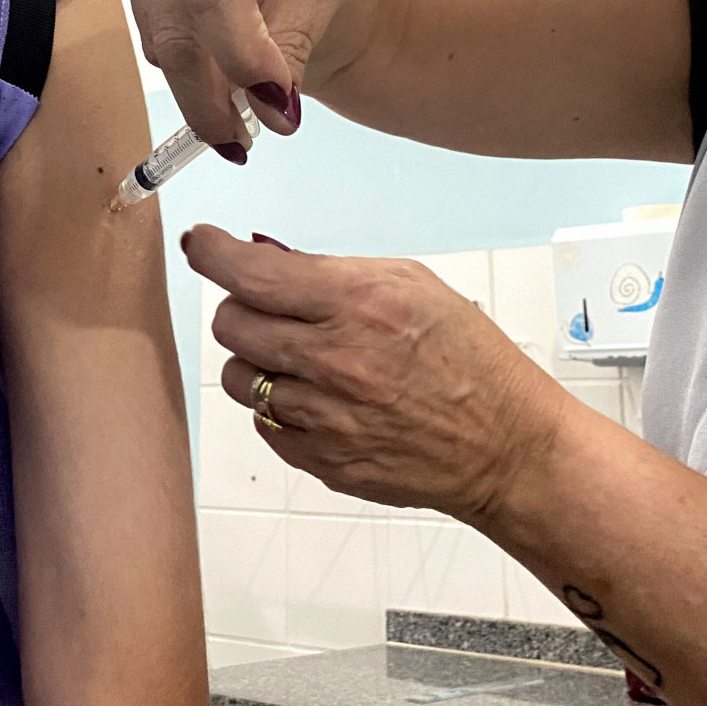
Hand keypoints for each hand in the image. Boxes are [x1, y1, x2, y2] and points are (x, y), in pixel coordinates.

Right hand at [118, 0, 373, 144]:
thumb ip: (297, 36)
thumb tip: (271, 110)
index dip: (241, 54)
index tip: (278, 105)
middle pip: (177, 20)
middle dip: (211, 94)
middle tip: (245, 142)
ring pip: (159, 36)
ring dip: (200, 91)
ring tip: (243, 119)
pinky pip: (152, 32)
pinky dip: (188, 67)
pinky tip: (222, 79)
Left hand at [183, 224, 570, 522]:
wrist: (506, 445)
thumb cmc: (468, 359)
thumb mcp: (413, 284)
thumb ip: (334, 270)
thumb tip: (266, 256)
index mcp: (358, 303)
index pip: (250, 273)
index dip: (211, 253)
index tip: (200, 244)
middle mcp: (333, 360)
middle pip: (232, 324)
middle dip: (243, 308)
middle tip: (273, 309)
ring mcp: (324, 417)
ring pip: (239, 377)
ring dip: (259, 361)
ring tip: (304, 359)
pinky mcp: (322, 461)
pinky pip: (265, 424)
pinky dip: (281, 408)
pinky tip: (323, 399)